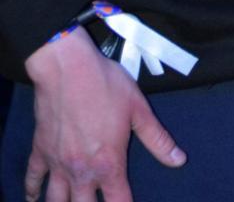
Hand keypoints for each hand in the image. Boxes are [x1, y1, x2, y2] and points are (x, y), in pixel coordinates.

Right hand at [24, 27, 184, 201]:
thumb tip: (179, 160)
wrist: (67, 67)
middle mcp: (81, 171)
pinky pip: (33, 179)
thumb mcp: (139, 109)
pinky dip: (32, 191)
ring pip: (55, 201)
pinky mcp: (40, 150)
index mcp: (108, 163)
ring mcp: (57, 163)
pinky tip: (33, 198)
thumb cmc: (106, 84)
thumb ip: (158, 139)